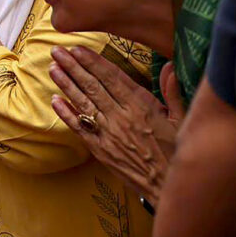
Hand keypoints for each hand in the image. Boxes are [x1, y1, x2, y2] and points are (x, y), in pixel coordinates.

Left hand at [49, 46, 184, 204]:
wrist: (169, 188)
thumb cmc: (177, 153)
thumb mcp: (182, 121)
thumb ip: (173, 91)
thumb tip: (171, 65)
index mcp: (141, 106)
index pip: (111, 77)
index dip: (93, 61)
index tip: (78, 48)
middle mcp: (121, 116)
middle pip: (92, 86)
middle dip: (73, 66)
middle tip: (57, 51)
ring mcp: (108, 133)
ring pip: (82, 103)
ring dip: (65, 84)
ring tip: (53, 68)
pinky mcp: (100, 149)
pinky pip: (79, 127)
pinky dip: (66, 113)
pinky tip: (55, 100)